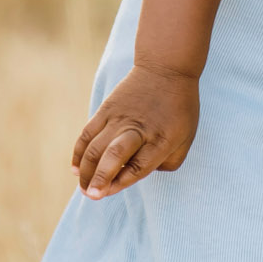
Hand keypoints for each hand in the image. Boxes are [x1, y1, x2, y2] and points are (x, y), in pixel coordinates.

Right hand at [72, 64, 199, 199]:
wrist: (166, 67)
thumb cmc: (179, 106)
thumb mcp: (187, 135)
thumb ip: (169, 161)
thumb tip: (143, 174)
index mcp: (162, 138)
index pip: (140, 165)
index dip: (123, 181)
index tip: (109, 192)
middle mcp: (138, 129)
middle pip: (115, 155)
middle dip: (100, 177)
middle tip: (91, 195)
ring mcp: (119, 118)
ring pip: (96, 147)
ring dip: (86, 171)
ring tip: (84, 188)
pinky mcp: (106, 109)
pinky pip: (87, 134)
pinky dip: (79, 153)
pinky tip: (75, 169)